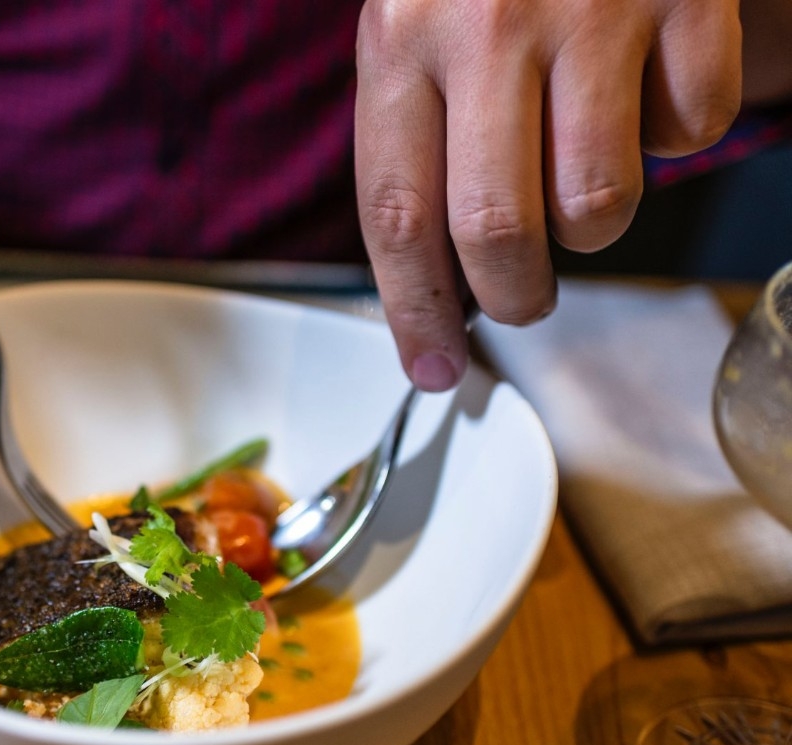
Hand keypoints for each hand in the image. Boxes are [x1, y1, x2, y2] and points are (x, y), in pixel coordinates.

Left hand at [355, 0, 740, 389]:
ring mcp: (590, 10)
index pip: (397, 216)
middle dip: (513, 296)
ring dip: (591, 225)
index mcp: (400, 44)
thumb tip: (431, 286)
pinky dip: (675, 133)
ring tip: (577, 177)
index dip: (414, 311)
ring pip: (597, 202)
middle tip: (521, 299)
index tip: (431, 367)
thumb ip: (412, 144)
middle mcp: (486, 27)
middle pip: (496, 231)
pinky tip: (643, 90)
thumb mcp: (414, 32)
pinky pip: (690, 129)